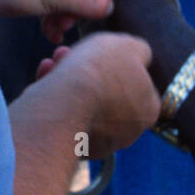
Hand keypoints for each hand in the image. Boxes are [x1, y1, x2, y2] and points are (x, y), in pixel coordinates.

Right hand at [33, 33, 158, 160]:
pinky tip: (46, 74)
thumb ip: (140, 51)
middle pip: (107, 94)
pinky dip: (55, 96)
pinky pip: (64, 117)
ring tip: (55, 60)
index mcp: (148, 111)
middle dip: (89, 71)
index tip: (102, 50)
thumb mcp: (129, 46)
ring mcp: (99, 143)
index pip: (140, 86)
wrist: (65, 102)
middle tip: (72, 53)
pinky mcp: (72, 148)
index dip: (119, 63)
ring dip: (68, 79)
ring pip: (83, 104)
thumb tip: (140, 55)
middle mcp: (127, 132)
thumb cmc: (100, 70)